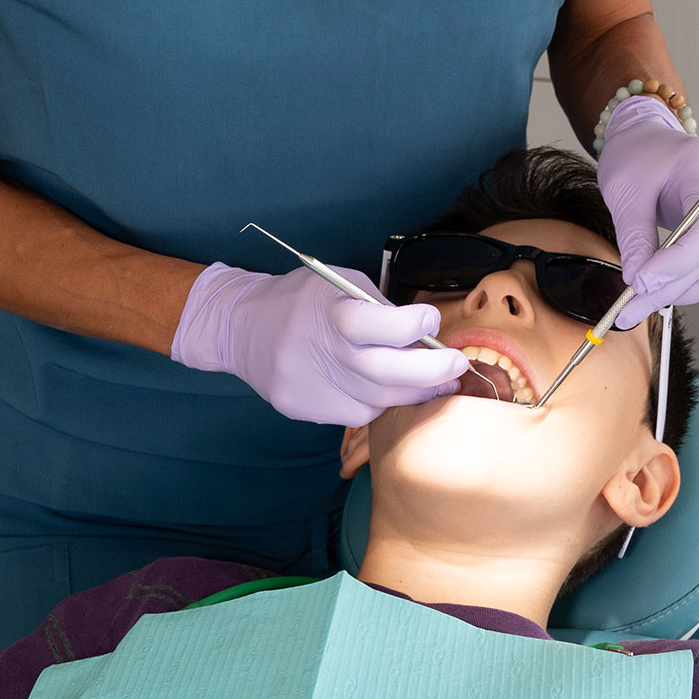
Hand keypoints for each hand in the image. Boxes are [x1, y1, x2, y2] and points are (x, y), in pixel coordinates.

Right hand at [172, 264, 466, 423]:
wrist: (240, 326)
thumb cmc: (303, 300)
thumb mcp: (340, 284)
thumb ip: (380, 310)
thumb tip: (425, 337)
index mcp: (328, 309)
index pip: (379, 323)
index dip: (415, 326)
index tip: (431, 322)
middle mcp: (317, 350)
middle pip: (384, 372)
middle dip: (432, 372)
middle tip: (457, 367)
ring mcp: (307, 385)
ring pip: (376, 400)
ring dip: (413, 392)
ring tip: (433, 382)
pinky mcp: (301, 408)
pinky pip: (356, 413)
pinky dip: (378, 401)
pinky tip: (382, 387)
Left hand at [595, 98, 698, 322]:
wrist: (644, 138)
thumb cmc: (635, 155)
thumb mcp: (624, 192)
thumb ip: (634, 238)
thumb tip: (640, 284)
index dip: (678, 263)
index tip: (642, 285)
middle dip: (682, 286)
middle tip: (637, 304)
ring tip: (656, 296)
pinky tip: (681, 283)